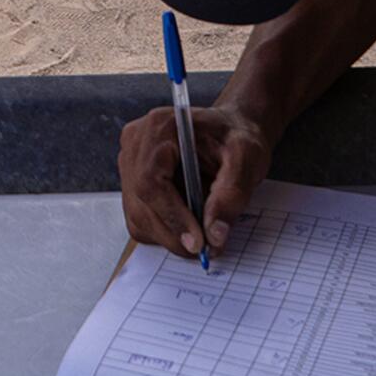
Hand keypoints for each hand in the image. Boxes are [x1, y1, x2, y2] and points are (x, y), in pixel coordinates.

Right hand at [120, 103, 274, 262]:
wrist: (230, 128)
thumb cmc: (236, 136)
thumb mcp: (246, 160)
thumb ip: (231, 195)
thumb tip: (214, 235)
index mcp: (160, 127)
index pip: (150, 180)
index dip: (172, 216)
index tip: (198, 243)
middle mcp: (136, 141)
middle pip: (139, 202)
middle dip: (173, 233)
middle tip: (206, 248)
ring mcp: (130, 160)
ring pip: (136, 215)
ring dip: (168, 234)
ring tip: (201, 231)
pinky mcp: (132, 177)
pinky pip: (139, 216)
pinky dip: (164, 229)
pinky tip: (187, 221)